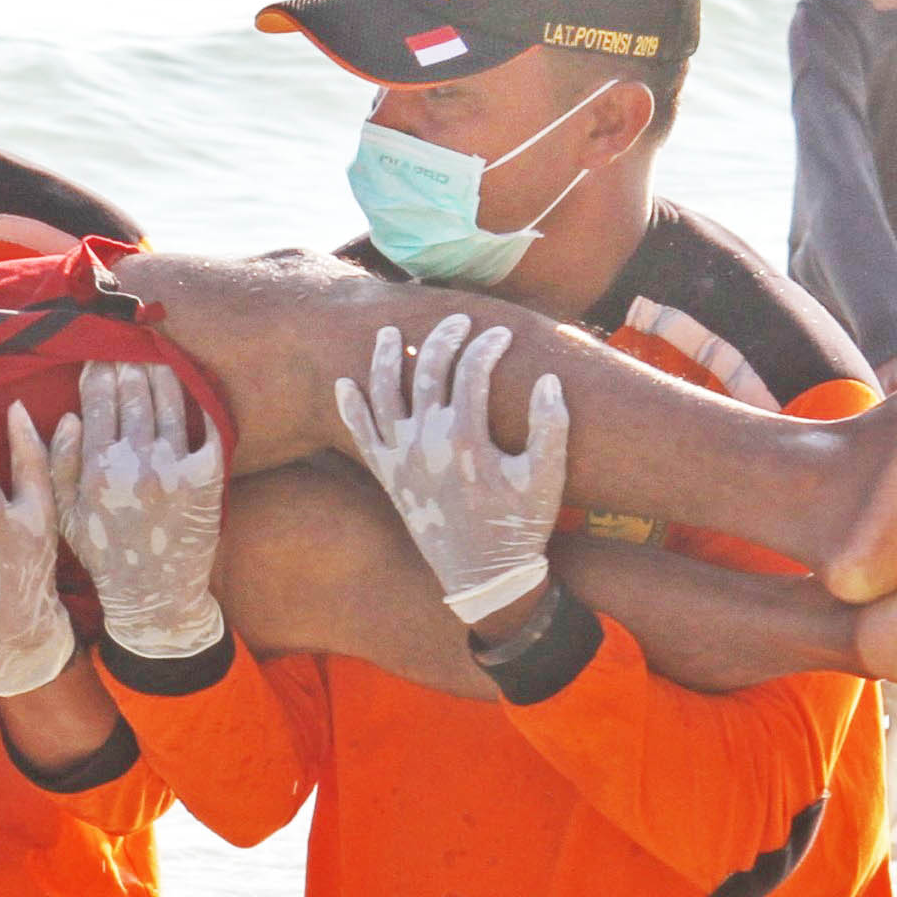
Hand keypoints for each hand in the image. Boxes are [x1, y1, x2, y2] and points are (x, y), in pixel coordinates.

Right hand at [45, 358, 227, 659]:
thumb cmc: (102, 553)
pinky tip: (193, 383)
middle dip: (129, 363)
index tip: (100, 355)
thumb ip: (55, 462)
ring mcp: (173, 467)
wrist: (154, 595)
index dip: (99, 371)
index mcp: (94, 469)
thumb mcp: (62, 513)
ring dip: (162, 371)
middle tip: (130, 345)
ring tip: (158, 356)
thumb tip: (65, 414)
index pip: (96, 401)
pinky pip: (205, 423)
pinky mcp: (206, 476)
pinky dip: (199, 398)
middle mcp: (133, 462)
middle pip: (133, 392)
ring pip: (168, 399)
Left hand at [335, 313, 565, 623]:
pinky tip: (344, 383)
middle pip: (427, 372)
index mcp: (465, 440)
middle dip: (442, 339)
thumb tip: (549, 380)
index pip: (471, 373)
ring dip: (385, 359)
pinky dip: (351, 408)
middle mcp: (424, 444)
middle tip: (456, 319)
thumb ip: (551, 427)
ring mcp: (400, 459)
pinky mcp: (387, 476)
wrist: (482, 576)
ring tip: (388, 332)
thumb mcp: (547, 478)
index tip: (501, 334)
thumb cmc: (519, 526)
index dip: (486, 347)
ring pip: (384, 395)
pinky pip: (360, 435)